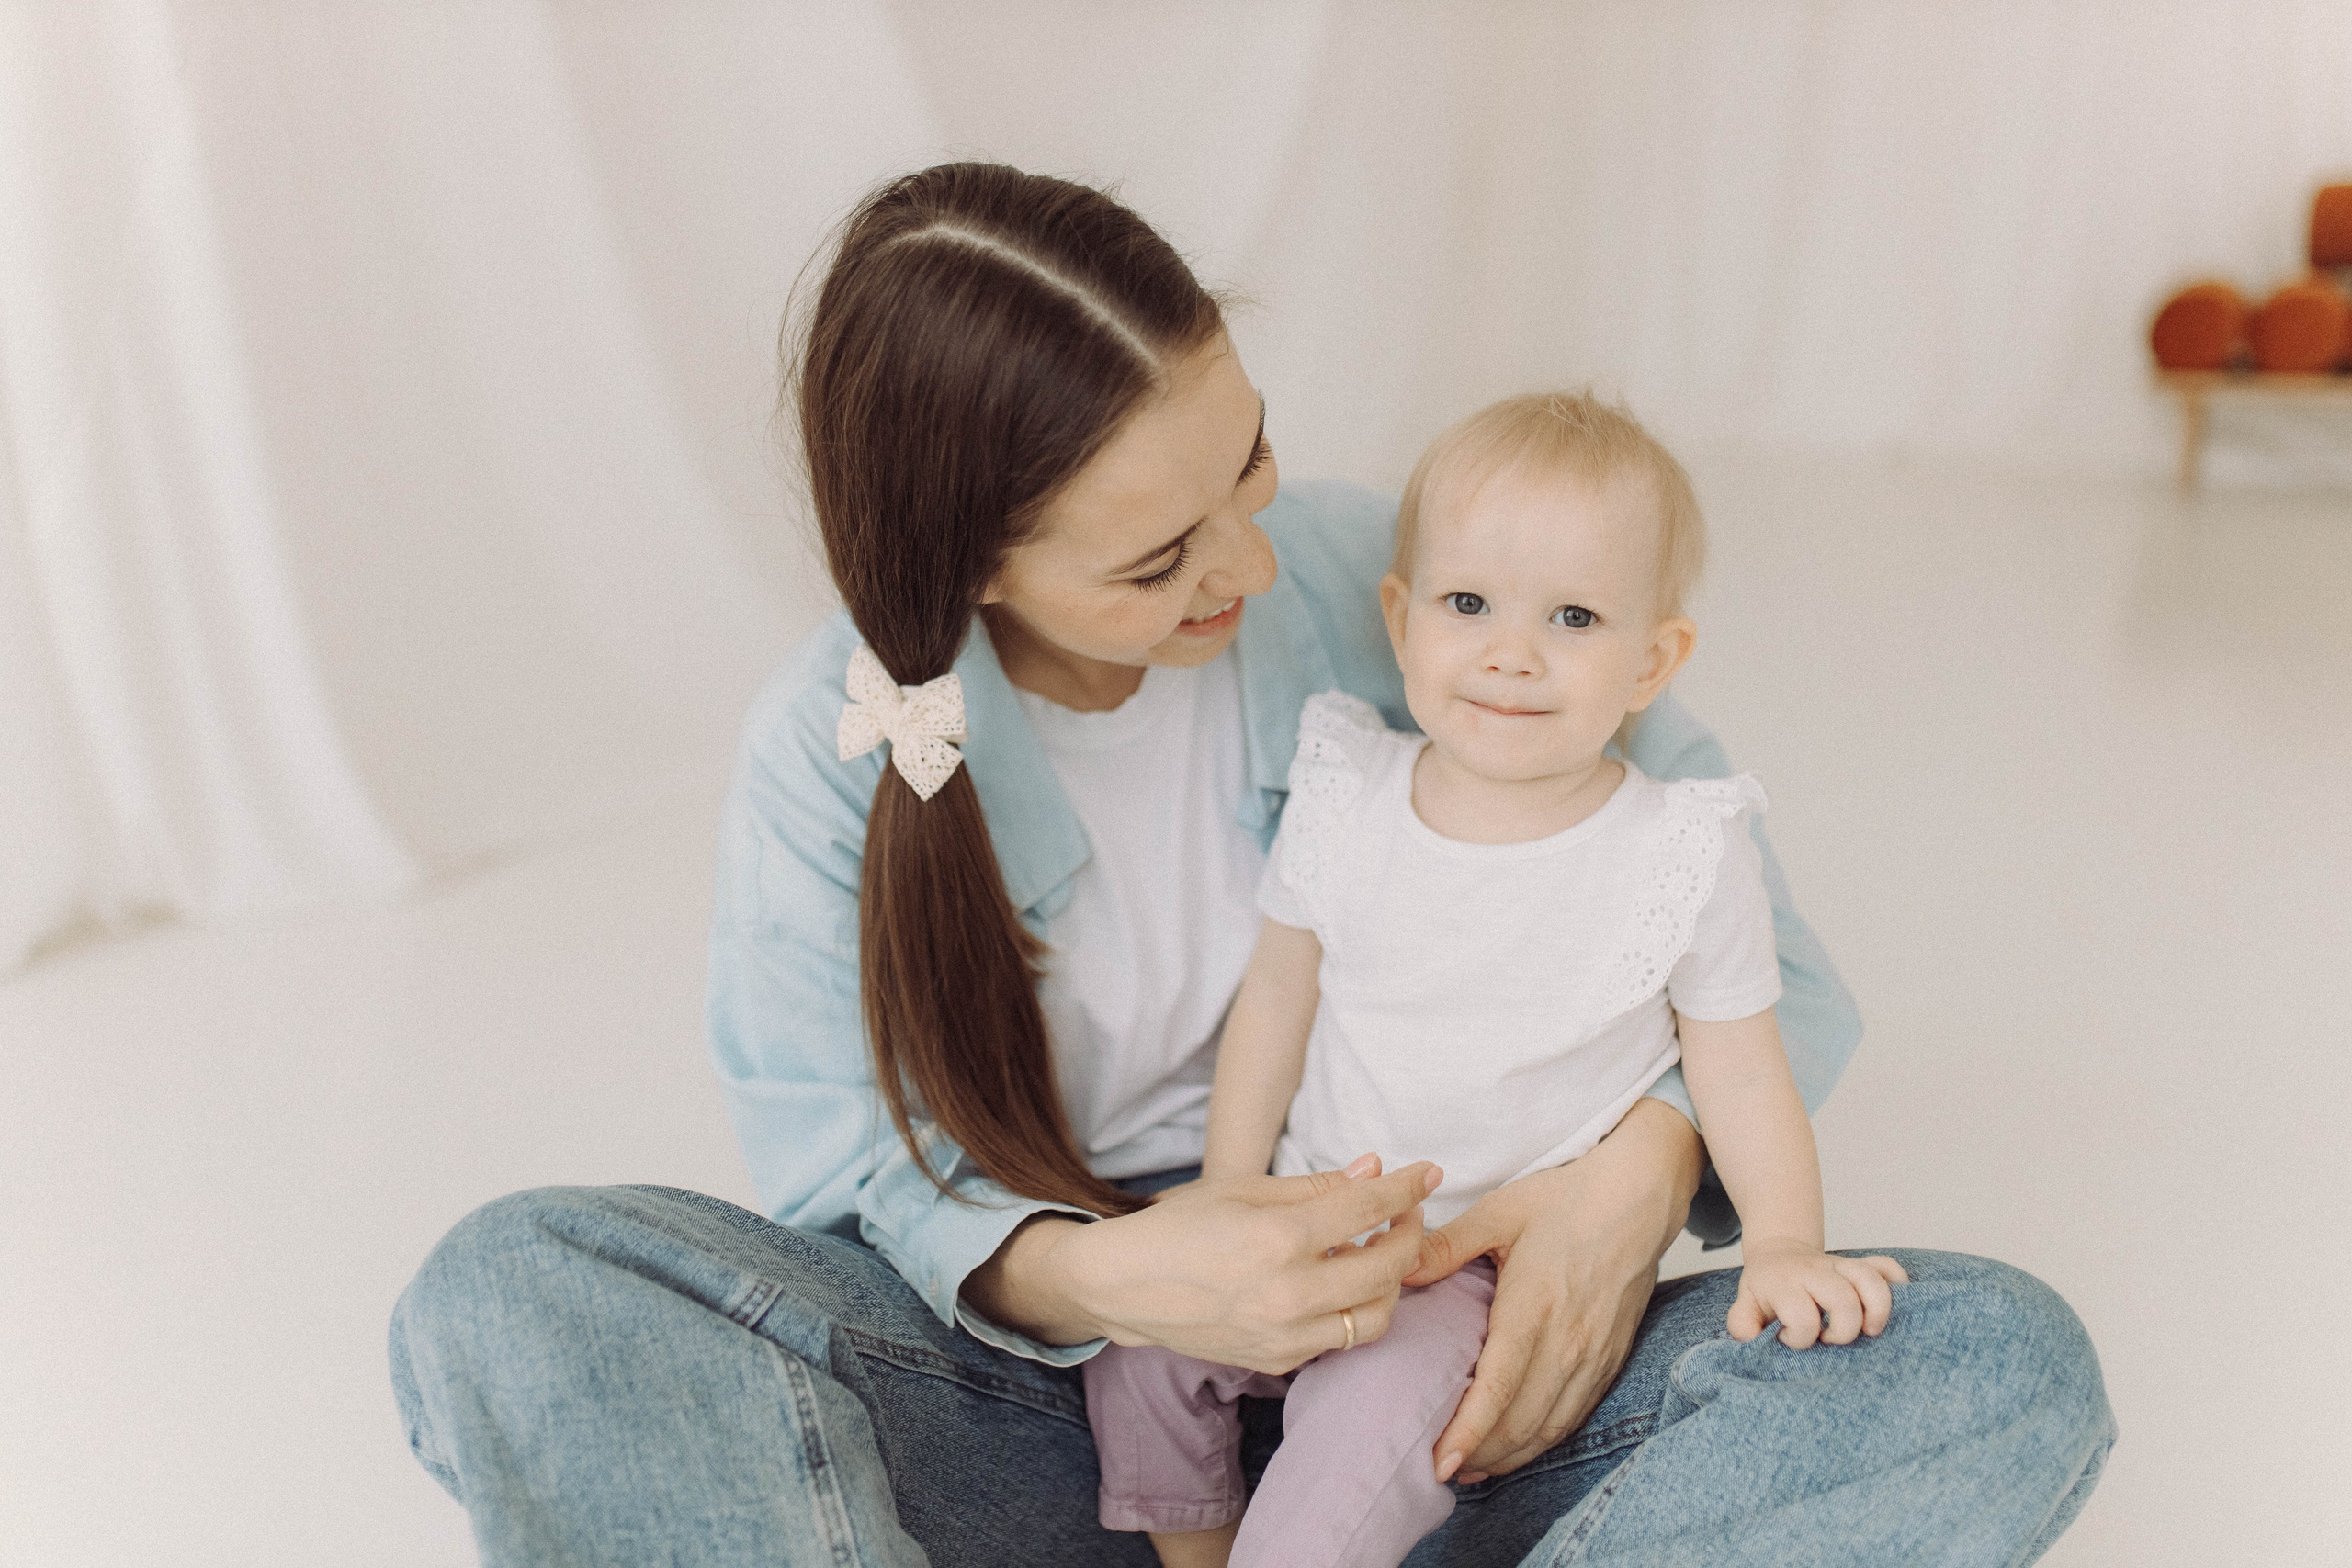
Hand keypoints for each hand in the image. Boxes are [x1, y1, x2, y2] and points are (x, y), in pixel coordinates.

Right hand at [1045, 1155, 1441, 1374]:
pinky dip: (1351, 1309)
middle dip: (1410, 1234)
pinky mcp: (1276, 1361)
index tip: (1428, 1172)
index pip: (1369, 1208)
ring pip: (1375, 1316)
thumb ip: (1316, 1186)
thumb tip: (1374, 1169)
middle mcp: (1288, 1293)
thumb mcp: (1244, 1189)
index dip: (1407, 1187)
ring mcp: (1284, 1335)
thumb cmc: (1179, 1227)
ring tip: (1376, 1251)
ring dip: (1389, 1281)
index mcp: (1279, 1237)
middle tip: (1406, 1213)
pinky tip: (1338, 1281)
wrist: (1123, 1286)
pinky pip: (1338, 1339)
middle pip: (1388, 1267)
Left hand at [1402, 1099, 1700, 1481]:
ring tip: (1468, 1468)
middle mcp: (1569, 1342)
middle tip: (1435, 1469)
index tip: (1439, 1461)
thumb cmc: (1568, 1198)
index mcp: (1534, 1307)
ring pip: (1549, 1428)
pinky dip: (1542, 1441)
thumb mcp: (1499, 1211)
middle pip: (1521, 1422)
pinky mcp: (1610, 1359)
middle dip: (1478, 1454)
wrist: (1639, 1195)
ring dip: (1508, 1456)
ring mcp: (1594, 1355)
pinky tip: (1516, 1447)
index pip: (1499, 1389)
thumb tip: (1396, 1270)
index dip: (1468, 1432)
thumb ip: (1446, 1246)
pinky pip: (1574, 1416)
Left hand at [1726, 1238, 1907, 1348]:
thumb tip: (1752, 1340)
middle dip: (1843, 1331)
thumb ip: (1742, 1323)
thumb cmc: (1766, 1290)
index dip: (1799, 1339)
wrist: (1777, 1255)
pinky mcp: (1858, 1264)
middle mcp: (1816, 1272)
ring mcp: (1840, 1266)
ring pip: (1870, 1280)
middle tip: (1829, 1339)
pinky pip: (1886, 1265)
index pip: (1802, 1317)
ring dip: (1876, 1311)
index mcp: (1785, 1284)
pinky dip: (1897, 1283)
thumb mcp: (1745, 1305)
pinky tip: (1893, 1306)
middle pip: (1843, 1300)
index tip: (1789, 1339)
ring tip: (1870, 1332)